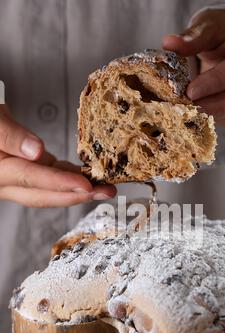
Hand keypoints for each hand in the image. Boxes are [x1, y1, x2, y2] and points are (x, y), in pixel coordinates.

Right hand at [0, 105, 115, 206]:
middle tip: (105, 193)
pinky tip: (87, 175)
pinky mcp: (24, 170)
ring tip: (104, 187)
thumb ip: (9, 135)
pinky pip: (48, 177)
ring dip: (77, 189)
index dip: (59, 184)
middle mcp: (4, 181)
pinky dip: (68, 176)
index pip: (30, 178)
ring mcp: (15, 178)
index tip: (85, 186)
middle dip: (76, 196)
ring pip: (47, 189)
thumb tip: (36, 151)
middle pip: (42, 194)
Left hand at [163, 10, 224, 125]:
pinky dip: (216, 117)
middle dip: (219, 106)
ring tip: (191, 109)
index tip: (191, 91)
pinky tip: (199, 111)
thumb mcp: (210, 26)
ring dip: (216, 114)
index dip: (217, 83)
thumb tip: (169, 44)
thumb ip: (192, 37)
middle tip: (192, 107)